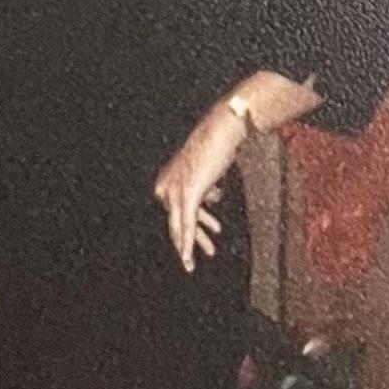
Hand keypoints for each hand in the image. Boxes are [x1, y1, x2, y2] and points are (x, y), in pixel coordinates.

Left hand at [153, 102, 244, 271]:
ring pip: (179, 227)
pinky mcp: (186, 194)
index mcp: (168, 180)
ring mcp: (174, 190)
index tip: (211, 231)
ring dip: (190, 246)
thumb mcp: (208, 170)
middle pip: (175, 222)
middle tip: (195, 257)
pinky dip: (187, 242)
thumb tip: (212, 196)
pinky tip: (188, 256)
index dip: (194, 224)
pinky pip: (187, 224)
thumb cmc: (217, 145)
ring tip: (200, 258)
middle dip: (189, 240)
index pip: (177, 211)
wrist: (222, 130)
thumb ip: (206, 185)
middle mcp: (166, 186)